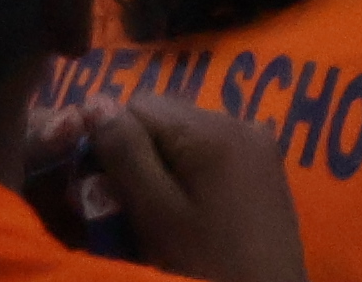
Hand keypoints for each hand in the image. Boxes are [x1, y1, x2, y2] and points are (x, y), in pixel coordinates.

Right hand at [52, 96, 309, 281]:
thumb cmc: (206, 259)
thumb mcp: (155, 212)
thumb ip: (125, 156)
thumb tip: (95, 102)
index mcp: (210, 128)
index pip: (140, 104)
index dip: (112, 138)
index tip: (103, 181)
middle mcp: (238, 119)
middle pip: (166, 115)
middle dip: (139, 149)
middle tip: (130, 199)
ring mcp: (257, 138)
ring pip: (188, 131)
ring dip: (165, 160)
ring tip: (161, 208)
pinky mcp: (266, 160)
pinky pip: (215, 148)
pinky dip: (193, 169)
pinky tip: (192, 207)